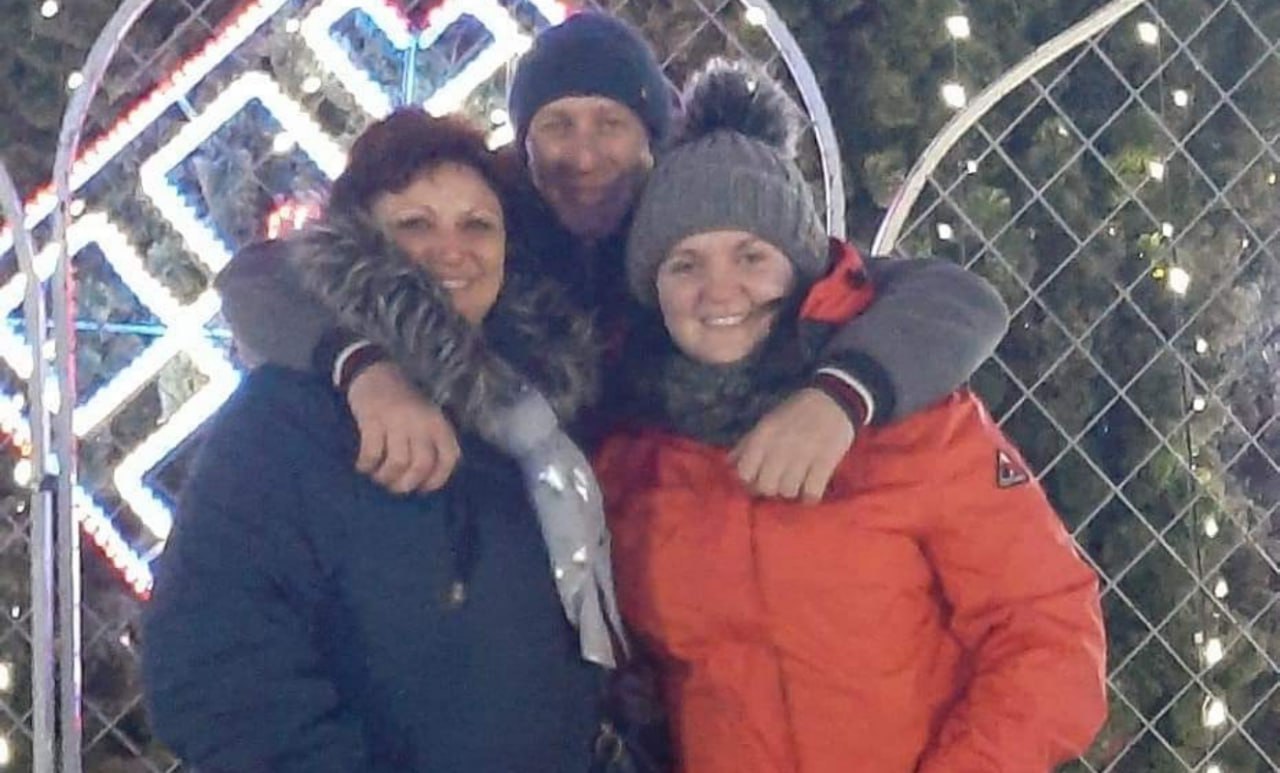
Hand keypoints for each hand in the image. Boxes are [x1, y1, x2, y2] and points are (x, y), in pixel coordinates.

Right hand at [347, 361, 460, 493]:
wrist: (375, 372)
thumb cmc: (403, 404)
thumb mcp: (426, 418)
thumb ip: (430, 443)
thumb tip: (424, 481)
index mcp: (438, 423)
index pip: (449, 458)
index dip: (437, 479)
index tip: (422, 488)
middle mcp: (422, 421)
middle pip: (422, 465)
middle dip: (407, 483)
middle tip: (395, 487)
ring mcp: (397, 419)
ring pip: (397, 462)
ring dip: (385, 477)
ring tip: (378, 477)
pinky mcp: (373, 419)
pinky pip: (372, 453)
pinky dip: (366, 465)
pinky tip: (363, 466)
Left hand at [729, 387, 854, 501]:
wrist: (834, 399)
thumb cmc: (796, 411)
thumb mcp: (767, 421)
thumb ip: (747, 443)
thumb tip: (729, 464)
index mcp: (763, 435)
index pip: (744, 472)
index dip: (749, 480)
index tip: (757, 480)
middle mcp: (780, 446)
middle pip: (765, 486)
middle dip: (770, 489)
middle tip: (778, 484)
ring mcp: (803, 455)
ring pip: (787, 492)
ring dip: (791, 492)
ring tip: (796, 484)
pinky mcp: (825, 462)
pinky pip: (811, 492)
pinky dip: (809, 496)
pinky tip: (810, 490)